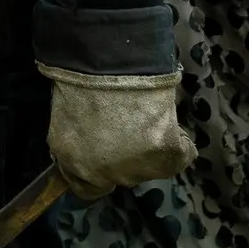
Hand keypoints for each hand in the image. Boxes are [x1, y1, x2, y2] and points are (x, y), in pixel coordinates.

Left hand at [37, 64, 195, 199]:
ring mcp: (135, 169)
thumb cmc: (78, 75)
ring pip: (150, 167)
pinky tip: (170, 120)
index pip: (86, 187)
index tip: (104, 151)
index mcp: (71, 160)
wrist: (107, 60)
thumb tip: (89, 135)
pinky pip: (181, 155)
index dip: (97, 168)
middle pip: (120, 176)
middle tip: (128, 126)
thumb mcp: (66, 112)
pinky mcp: (165, 157)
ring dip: (150, 147)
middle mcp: (102, 173)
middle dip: (124, 155)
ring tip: (148, 116)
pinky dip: (180, 140)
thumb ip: (78, 134)